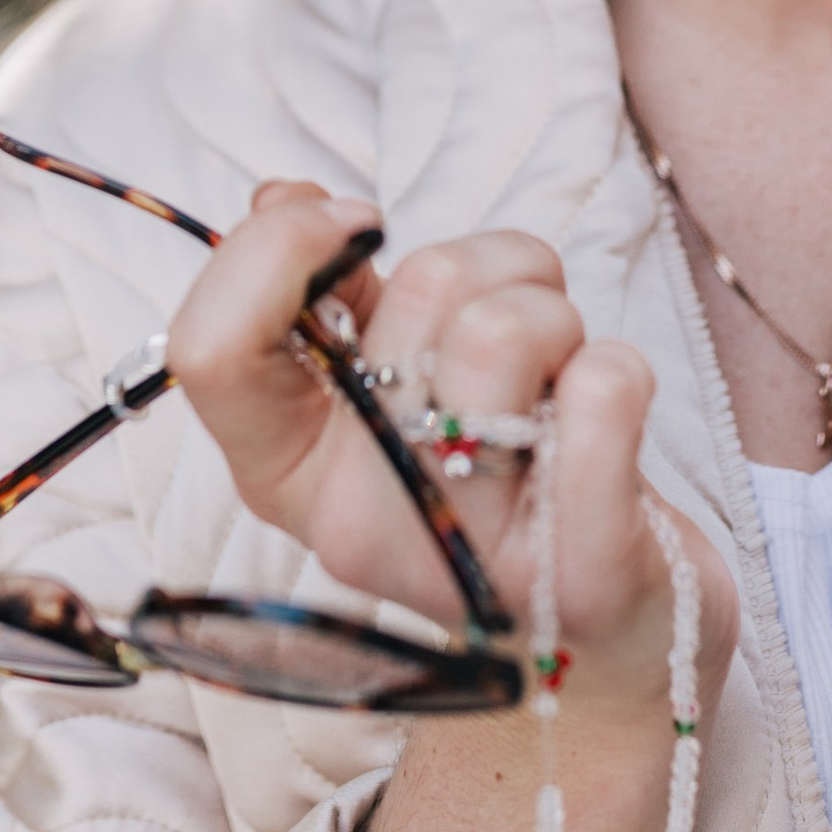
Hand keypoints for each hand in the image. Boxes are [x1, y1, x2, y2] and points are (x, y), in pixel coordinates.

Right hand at [169, 192, 735, 717]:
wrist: (607, 634)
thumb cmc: (498, 475)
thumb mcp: (396, 385)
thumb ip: (333, 296)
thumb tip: (283, 198)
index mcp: (288, 474)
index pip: (209, 347)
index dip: (280, 245)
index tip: (354, 222)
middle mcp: (356, 529)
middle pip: (416, 296)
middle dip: (492, 270)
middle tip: (515, 344)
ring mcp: (463, 561)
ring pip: (508, 328)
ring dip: (559, 314)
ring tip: (556, 381)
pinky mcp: (577, 575)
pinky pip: (604, 388)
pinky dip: (621, 371)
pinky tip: (605, 427)